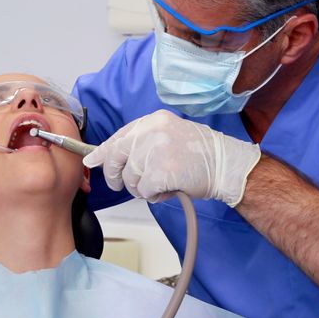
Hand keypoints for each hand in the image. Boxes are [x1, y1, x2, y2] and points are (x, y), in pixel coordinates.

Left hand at [82, 110, 260, 204]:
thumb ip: (141, 142)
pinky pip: (144, 191)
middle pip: (116, 158)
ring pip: (130, 178)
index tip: (92, 161)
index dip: (103, 152)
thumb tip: (107, 156)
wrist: (226, 164)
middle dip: (115, 176)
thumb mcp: (169, 135)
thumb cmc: (200, 154)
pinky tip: (169, 189)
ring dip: (142, 188)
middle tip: (122, 185)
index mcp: (152, 121)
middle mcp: (151, 132)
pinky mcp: (161, 172)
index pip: (118, 136)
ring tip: (162, 183)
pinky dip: (154, 196)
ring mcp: (156, 151)